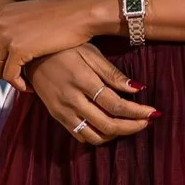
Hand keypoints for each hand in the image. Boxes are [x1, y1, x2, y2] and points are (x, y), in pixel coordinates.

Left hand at [0, 0, 95, 89]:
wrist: (80, 14)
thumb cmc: (66, 16)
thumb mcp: (35, 15)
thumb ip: (21, 25)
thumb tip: (18, 39)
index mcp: (3, 12)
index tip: (7, 65)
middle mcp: (1, 22)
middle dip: (3, 69)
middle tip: (19, 76)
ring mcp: (7, 36)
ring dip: (10, 78)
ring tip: (24, 83)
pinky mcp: (18, 50)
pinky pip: (9, 75)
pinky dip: (18, 84)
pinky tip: (29, 87)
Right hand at [26, 46, 158, 145]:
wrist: (30, 56)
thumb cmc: (64, 49)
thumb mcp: (90, 53)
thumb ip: (113, 74)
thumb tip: (138, 88)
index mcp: (82, 80)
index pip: (115, 104)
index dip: (137, 112)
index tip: (153, 112)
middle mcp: (71, 99)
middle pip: (108, 125)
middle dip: (132, 127)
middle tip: (147, 122)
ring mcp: (62, 111)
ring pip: (95, 136)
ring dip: (116, 135)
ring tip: (131, 125)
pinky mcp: (57, 117)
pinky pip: (81, 136)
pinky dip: (99, 136)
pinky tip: (110, 127)